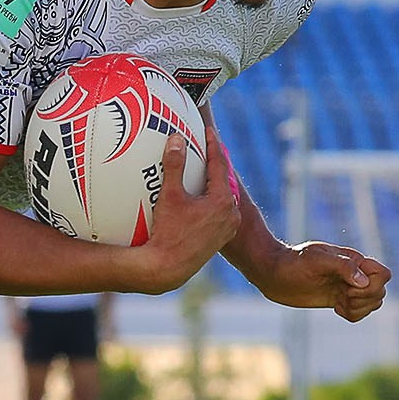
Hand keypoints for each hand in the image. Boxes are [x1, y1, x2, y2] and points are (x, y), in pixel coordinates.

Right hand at [131, 110, 242, 290]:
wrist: (168, 269)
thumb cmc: (168, 233)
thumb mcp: (170, 196)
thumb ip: (174, 166)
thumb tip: (176, 139)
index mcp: (222, 200)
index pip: (219, 164)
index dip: (213, 145)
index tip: (208, 131)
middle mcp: (230, 213)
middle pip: (223, 180)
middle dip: (213, 163)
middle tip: (205, 146)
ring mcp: (227, 227)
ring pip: (221, 196)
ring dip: (212, 183)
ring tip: (202, 170)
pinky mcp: (220, 238)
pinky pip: (218, 211)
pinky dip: (210, 199)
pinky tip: (198, 197)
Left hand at [264, 242, 390, 320]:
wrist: (274, 273)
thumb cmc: (294, 262)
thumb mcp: (317, 259)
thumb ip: (343, 267)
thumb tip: (363, 281)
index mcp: (354, 260)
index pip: (384, 274)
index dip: (373, 284)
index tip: (349, 286)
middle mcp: (354, 274)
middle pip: (380, 292)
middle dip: (364, 298)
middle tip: (342, 295)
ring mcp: (347, 287)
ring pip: (372, 304)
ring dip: (358, 308)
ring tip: (338, 302)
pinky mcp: (339, 300)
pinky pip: (359, 313)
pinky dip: (352, 314)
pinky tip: (336, 308)